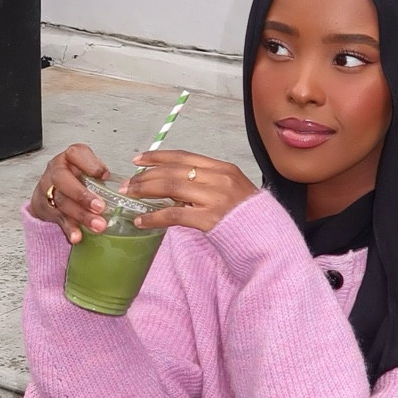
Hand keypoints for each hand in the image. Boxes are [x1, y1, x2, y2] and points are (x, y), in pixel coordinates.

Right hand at [30, 143, 112, 244]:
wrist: (47, 191)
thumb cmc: (73, 178)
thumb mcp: (86, 169)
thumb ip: (99, 175)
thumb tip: (123, 187)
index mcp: (69, 157)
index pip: (76, 154)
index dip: (90, 165)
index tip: (104, 176)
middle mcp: (57, 170)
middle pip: (64, 180)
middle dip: (83, 195)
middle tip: (100, 208)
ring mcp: (49, 189)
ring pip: (62, 202)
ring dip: (81, 215)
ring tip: (98, 226)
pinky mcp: (47, 208)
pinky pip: (58, 218)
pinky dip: (69, 229)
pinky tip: (77, 237)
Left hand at [123, 150, 257, 233]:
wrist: (269, 240)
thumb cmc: (249, 219)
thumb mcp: (232, 191)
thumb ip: (208, 185)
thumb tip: (177, 186)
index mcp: (223, 169)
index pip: (184, 157)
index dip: (158, 157)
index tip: (138, 159)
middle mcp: (219, 179)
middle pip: (174, 170)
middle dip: (146, 175)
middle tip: (128, 183)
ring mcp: (215, 198)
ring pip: (171, 187)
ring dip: (146, 191)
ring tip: (131, 196)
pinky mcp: (210, 219)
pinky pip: (174, 215)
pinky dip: (154, 217)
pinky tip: (141, 220)